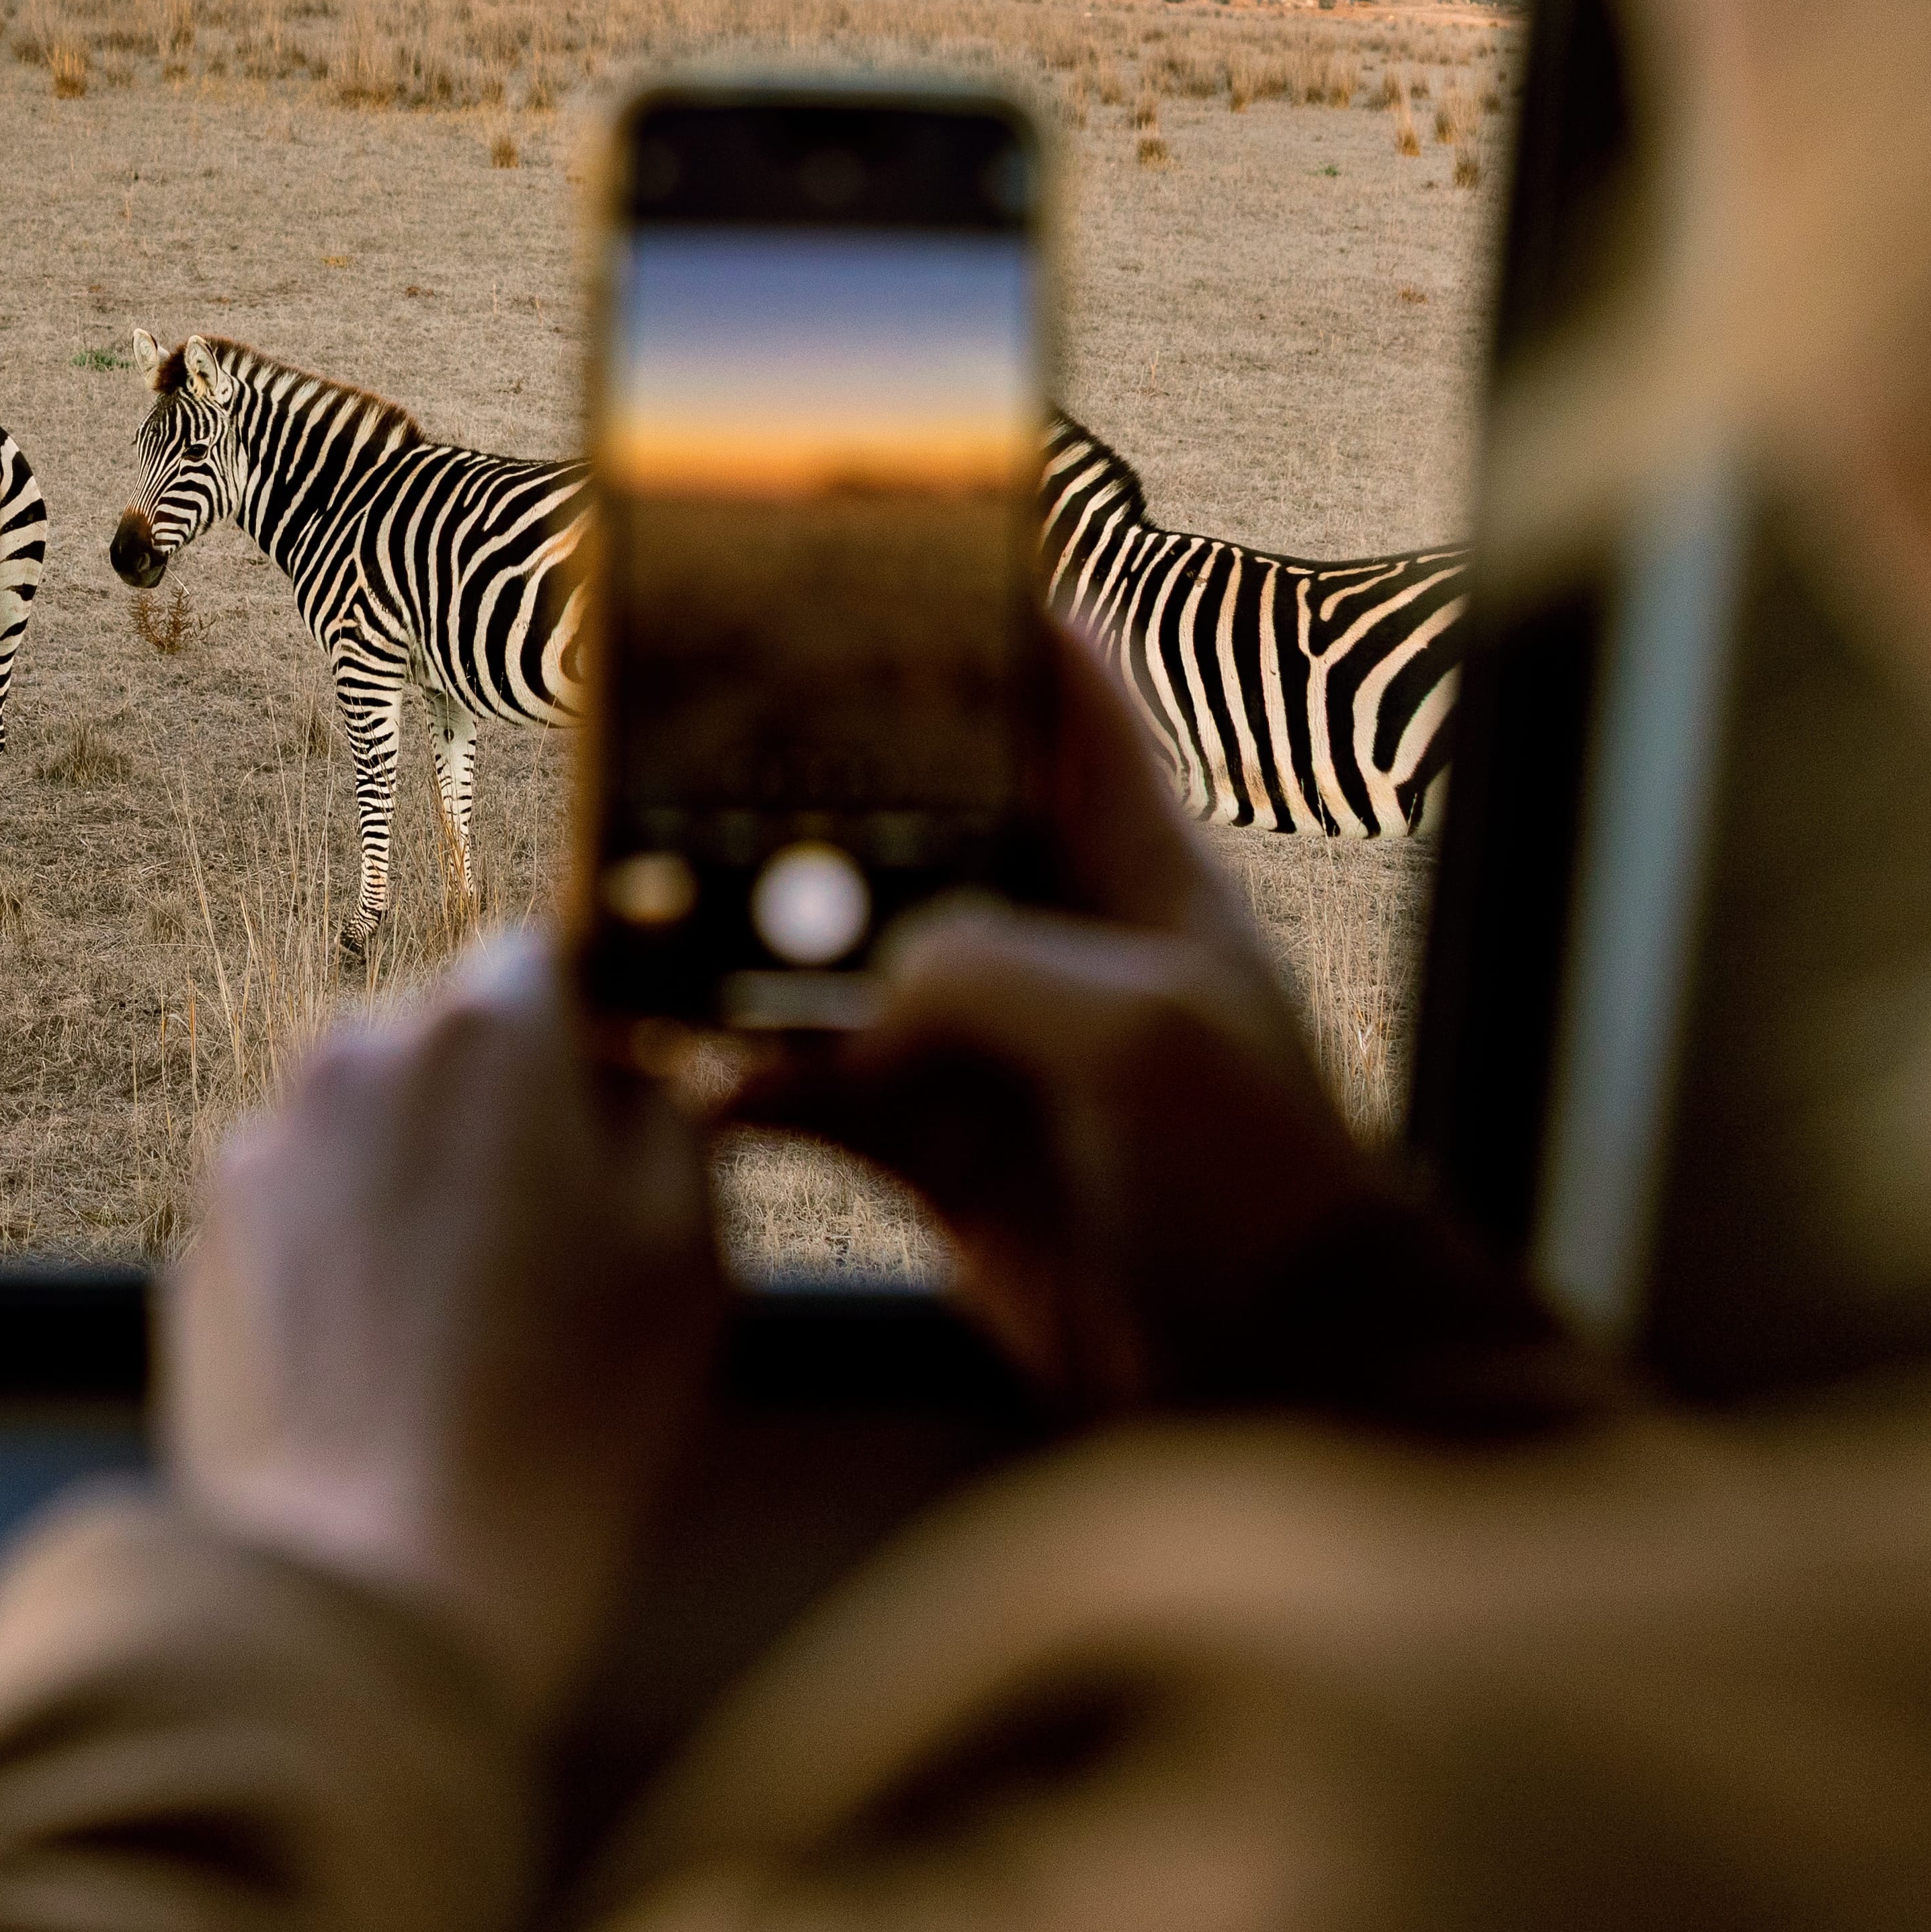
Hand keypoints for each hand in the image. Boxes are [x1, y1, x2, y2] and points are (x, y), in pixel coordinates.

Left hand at [163, 930, 725, 1721]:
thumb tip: (639, 1078)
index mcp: (487, 1029)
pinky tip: (387, 1366)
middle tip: (552, 1255)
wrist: (380, 1574)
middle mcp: (355, 1054)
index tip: (615, 1129)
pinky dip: (341, 1263)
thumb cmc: (563, 1419)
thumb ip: (671, 1121)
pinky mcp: (201, 1240)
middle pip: (443, 1043)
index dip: (590, 1043)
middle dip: (495, 1117)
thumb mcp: (689, 1254)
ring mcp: (262, 1147)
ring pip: (364, 1129)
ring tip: (465, 1329)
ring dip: (413, 1187)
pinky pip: (297, 1216)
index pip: (545, 963)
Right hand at [732, 617, 1387, 1408]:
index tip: (910, 555)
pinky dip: (754, 1084)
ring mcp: (993, 1054)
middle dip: (821, 803)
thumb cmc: (1252, 1186)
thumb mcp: (1139, 1035)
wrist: (1264, 1376)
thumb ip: (990, 966)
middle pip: (920, 835)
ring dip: (760, 961)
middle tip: (706, 755)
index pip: (1074, 713)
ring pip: (845, 970)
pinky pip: (820, 1094)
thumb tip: (863, 978)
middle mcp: (1061, 952)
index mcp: (1144, 883)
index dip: (1000, 630)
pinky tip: (696, 1078)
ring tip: (665, 932)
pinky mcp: (940, 1153)